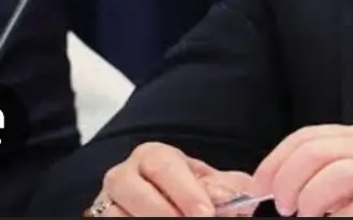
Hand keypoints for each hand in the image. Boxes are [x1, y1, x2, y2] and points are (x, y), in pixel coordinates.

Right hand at [86, 142, 254, 216]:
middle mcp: (123, 175)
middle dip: (165, 211)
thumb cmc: (187, 191)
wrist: (165, 202)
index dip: (186, 191)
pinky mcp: (99, 219)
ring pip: (116, 214)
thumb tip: (235, 199)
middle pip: (134, 189)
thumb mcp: (208, 184)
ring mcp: (106, 201)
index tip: (207, 212)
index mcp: (151, 156)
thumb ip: (224, 188)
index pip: (165, 166)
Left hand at [252, 124, 352, 216]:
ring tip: (308, 214)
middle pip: (318, 151)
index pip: (309, 135)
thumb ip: (339, 161)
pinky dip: (340, 216)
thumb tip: (286, 179)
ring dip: (312, 199)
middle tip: (285, 204)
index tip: (261, 186)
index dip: (276, 160)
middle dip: (288, 180)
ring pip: (337, 174)